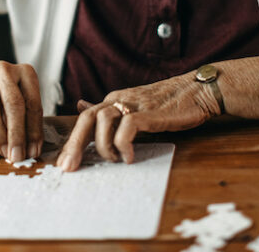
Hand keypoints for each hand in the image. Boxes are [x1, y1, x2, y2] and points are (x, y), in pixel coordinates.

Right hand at [0, 59, 43, 162]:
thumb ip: (28, 121)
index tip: (34, 150)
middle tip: (19, 156)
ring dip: (0, 137)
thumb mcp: (20, 101)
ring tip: (6, 154)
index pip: (32, 102)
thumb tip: (32, 150)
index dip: (35, 129)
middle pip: (14, 104)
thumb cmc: (2, 97)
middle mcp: (5, 71)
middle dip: (17, 134)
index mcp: (25, 72)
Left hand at [56, 72, 221, 171]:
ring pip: (103, 121)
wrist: (194, 91)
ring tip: (115, 159)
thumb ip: (108, 111)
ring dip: (104, 145)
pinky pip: (127, 126)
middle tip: (69, 167)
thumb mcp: (131, 106)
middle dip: (74, 144)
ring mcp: (133, 104)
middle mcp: (118, 100)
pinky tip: (130, 156)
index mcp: (112, 101)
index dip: (72, 140)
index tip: (64, 163)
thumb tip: (81, 105)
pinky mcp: (149, 112)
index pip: (84, 119)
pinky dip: (124, 144)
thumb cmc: (165, 103)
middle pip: (86, 119)